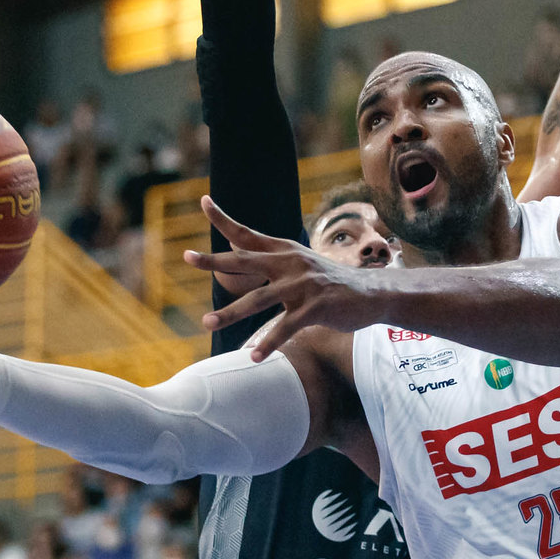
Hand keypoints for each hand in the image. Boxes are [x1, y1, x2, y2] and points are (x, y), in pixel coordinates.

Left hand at [182, 196, 383, 357]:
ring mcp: (302, 285)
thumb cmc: (331, 282)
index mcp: (284, 250)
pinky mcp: (315, 307)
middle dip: (214, 260)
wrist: (372, 294)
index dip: (224, 219)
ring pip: (258, 300)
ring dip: (230, 313)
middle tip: (187, 257)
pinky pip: (285, 327)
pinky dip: (269, 343)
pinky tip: (254, 357)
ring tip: (208, 323)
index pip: (248, 233)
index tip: (203, 202)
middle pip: (245, 260)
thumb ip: (268, 258)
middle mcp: (290, 262)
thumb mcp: (299, 263)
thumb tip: (232, 245)